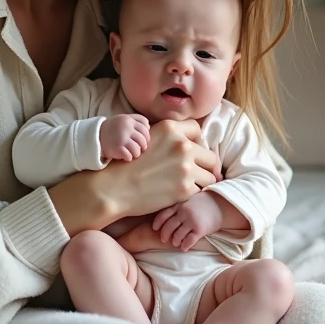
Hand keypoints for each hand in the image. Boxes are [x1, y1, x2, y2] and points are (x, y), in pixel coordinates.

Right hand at [98, 119, 221, 218]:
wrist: (114, 188)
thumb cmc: (128, 165)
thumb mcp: (147, 138)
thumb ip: (169, 136)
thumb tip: (189, 142)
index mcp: (170, 129)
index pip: (197, 130)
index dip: (196, 142)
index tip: (193, 153)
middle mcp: (181, 145)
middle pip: (210, 155)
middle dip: (204, 165)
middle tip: (196, 173)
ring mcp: (185, 167)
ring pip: (210, 175)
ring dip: (201, 181)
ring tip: (189, 185)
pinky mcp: (185, 189)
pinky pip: (200, 190)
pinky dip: (193, 194)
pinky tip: (181, 194)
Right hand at [99, 114, 150, 161]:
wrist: (95, 136)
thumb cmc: (112, 128)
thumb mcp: (122, 119)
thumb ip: (135, 119)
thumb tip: (148, 127)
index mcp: (128, 120)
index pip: (145, 127)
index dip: (146, 135)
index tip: (143, 139)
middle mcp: (126, 128)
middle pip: (143, 139)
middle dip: (143, 145)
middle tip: (139, 148)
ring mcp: (122, 139)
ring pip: (138, 149)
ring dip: (137, 153)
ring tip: (133, 153)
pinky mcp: (117, 148)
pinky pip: (129, 156)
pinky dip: (129, 157)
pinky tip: (125, 156)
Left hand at [152, 191, 223, 250]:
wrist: (222, 204)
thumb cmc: (205, 202)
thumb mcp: (190, 199)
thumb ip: (180, 205)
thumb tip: (168, 215)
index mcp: (180, 204)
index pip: (164, 214)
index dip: (158, 222)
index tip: (154, 228)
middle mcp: (184, 212)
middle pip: (169, 226)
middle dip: (165, 234)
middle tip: (164, 239)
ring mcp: (191, 221)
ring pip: (177, 235)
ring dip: (175, 241)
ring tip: (176, 243)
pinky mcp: (200, 229)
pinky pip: (189, 240)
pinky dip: (185, 246)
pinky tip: (184, 248)